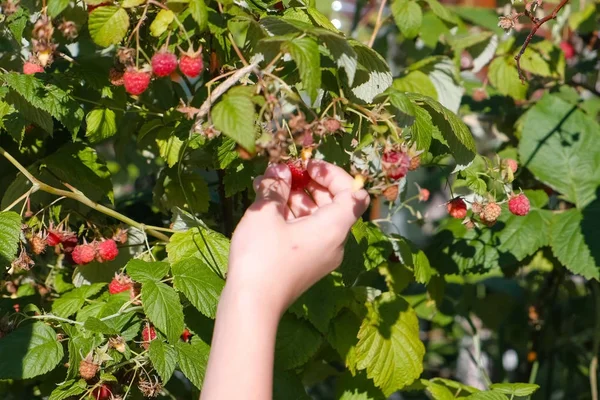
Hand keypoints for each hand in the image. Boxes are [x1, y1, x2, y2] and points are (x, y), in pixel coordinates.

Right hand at [226, 159, 369, 313]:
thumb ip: (276, 186)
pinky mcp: (307, 264)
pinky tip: (267, 207)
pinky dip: (291, 217)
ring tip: (267, 185)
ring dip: (295, 198)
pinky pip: (307, 232)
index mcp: (335, 227)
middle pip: (333, 203)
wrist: (252, 305)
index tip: (307, 165)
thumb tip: (280, 170)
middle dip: (308, 183)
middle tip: (283, 172)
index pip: (353, 191)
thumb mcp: (265, 214)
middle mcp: (335, 242)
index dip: (332, 173)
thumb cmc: (261, 256)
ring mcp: (322, 255)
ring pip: (317, 217)